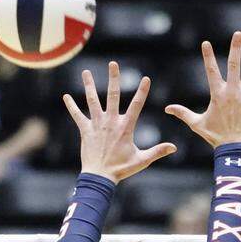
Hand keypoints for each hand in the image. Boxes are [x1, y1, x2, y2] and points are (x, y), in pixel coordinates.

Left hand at [63, 60, 175, 183]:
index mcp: (125, 127)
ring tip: (86, 72)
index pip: (137, 105)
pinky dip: (71, 106)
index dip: (142, 91)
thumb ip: (158, 151)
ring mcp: (97, 125)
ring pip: (93, 101)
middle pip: (113, 95)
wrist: (99, 177)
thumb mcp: (142, 160)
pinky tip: (65, 96)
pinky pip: (77, 116)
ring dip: (89, 86)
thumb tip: (174, 147)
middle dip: (114, 78)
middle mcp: (110, 122)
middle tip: (113, 64)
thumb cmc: (121, 169)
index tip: (146, 78)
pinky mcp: (86, 131)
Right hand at [164, 32, 240, 147]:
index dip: (208, 56)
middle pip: (235, 65)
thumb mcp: (196, 123)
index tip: (206, 43)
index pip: (211, 71)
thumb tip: (166, 108)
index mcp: (218, 94)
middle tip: (238, 34)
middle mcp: (233, 91)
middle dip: (236, 48)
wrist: (232, 147)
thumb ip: (182, 113)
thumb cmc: (214, 135)